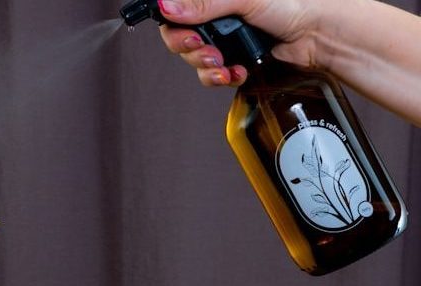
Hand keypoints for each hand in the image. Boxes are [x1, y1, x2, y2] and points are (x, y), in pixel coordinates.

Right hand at [157, 0, 335, 86]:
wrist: (320, 34)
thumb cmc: (295, 4)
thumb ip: (204, 4)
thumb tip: (167, 6)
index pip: (177, 10)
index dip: (173, 24)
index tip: (185, 34)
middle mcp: (218, 15)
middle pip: (181, 37)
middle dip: (190, 49)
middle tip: (205, 50)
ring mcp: (226, 38)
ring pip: (195, 60)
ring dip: (206, 67)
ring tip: (223, 64)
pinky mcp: (234, 58)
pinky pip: (213, 74)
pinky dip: (222, 77)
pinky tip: (236, 71)